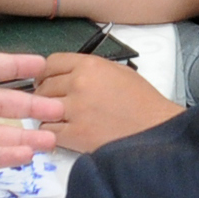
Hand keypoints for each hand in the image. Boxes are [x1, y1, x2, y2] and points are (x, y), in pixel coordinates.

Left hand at [35, 52, 182, 153]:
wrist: (156, 130)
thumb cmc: (143, 102)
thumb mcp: (119, 71)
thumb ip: (91, 69)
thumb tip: (67, 73)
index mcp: (90, 65)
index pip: (50, 62)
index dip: (45, 72)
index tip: (45, 80)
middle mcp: (79, 84)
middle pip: (43, 86)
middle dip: (45, 95)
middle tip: (52, 102)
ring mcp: (76, 110)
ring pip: (41, 109)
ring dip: (46, 114)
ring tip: (58, 118)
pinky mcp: (76, 134)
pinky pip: (49, 130)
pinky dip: (52, 131)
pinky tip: (64, 131)